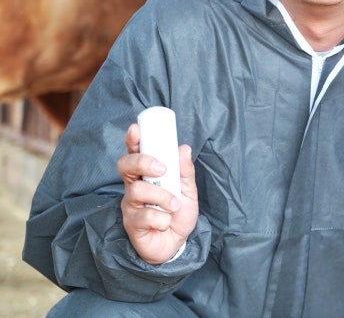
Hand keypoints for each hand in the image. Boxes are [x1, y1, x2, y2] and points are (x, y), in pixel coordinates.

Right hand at [118, 123, 198, 264]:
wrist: (176, 244)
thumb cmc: (178, 214)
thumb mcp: (188, 191)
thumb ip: (185, 172)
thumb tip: (183, 148)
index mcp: (146, 175)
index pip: (134, 153)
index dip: (132, 140)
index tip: (136, 129)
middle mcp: (134, 187)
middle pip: (125, 165)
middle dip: (142, 162)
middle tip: (162, 169)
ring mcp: (130, 205)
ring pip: (137, 191)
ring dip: (162, 197)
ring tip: (175, 205)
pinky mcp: (131, 224)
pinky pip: (144, 216)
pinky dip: (161, 219)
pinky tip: (165, 224)